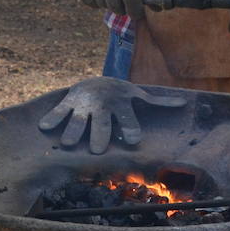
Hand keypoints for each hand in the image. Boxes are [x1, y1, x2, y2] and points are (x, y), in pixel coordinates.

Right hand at [37, 77, 185, 154]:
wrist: (97, 80)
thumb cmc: (123, 95)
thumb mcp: (140, 96)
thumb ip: (160, 102)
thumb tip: (185, 103)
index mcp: (122, 104)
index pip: (127, 118)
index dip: (130, 128)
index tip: (133, 141)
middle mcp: (103, 104)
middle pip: (102, 121)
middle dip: (100, 133)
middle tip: (97, 150)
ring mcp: (85, 104)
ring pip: (79, 118)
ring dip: (73, 129)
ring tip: (69, 144)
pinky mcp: (69, 102)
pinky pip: (59, 111)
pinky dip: (52, 118)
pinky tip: (44, 127)